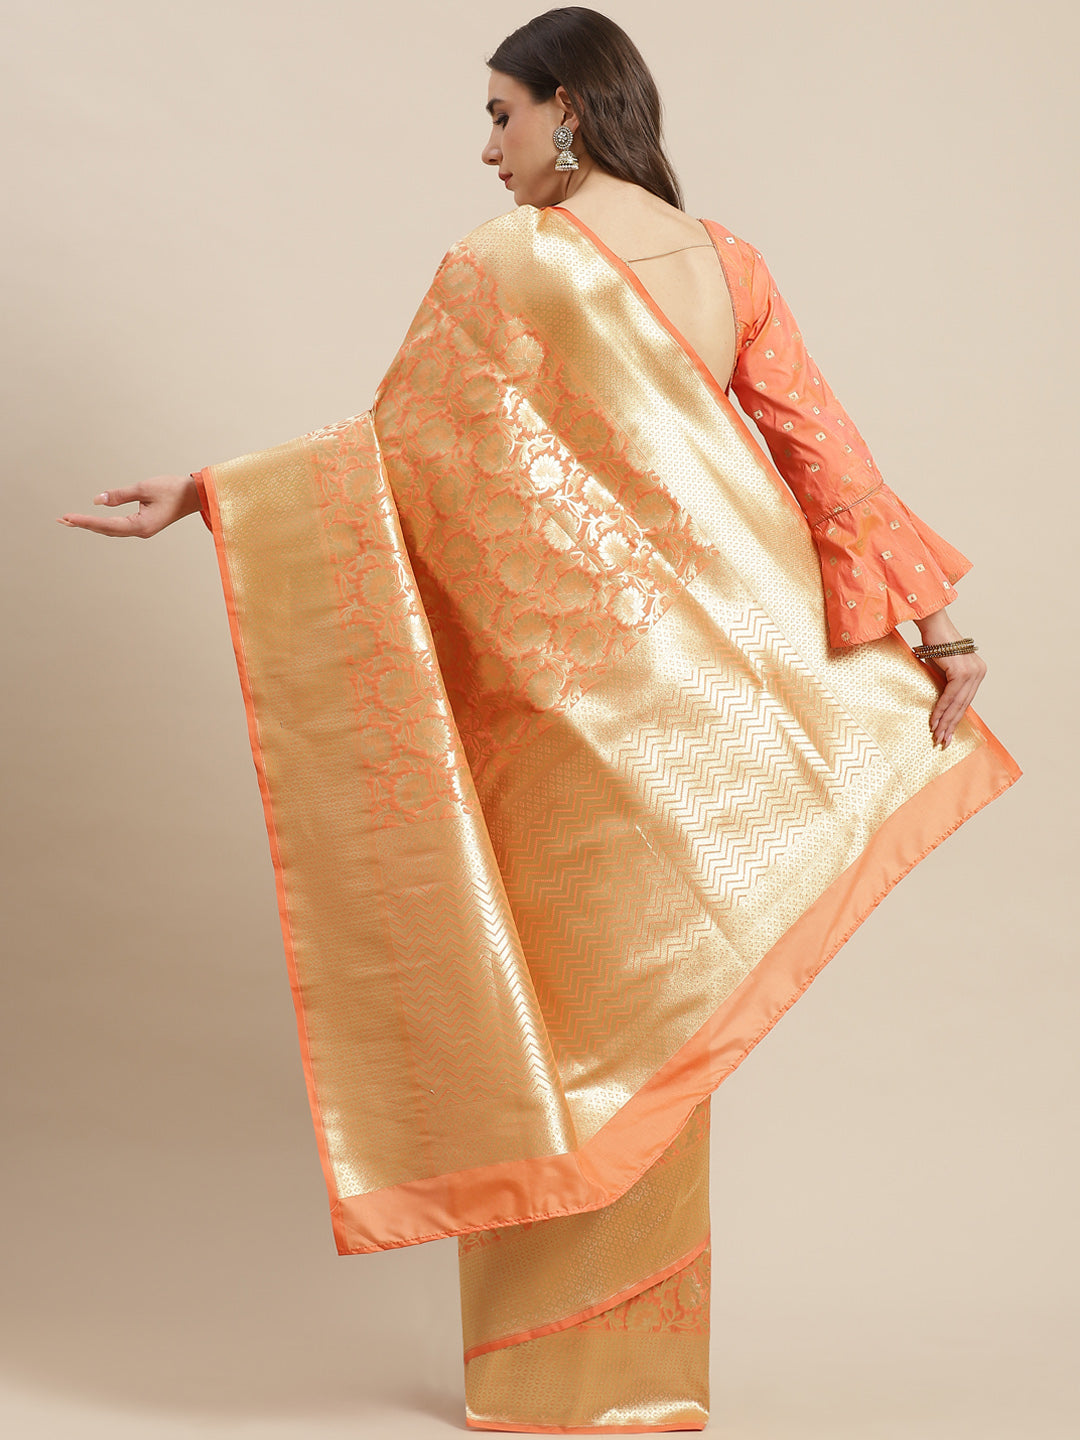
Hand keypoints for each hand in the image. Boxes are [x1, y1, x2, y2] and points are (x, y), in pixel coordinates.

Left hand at [57, 475, 200, 537]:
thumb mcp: (143, 488)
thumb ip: (119, 495)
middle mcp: (140, 531)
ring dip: (92, 525)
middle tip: (62, 520)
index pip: (106, 524)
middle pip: (106, 530)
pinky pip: (119, 527)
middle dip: (84, 524)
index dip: (86, 521)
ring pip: (111, 530)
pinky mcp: (144, 525)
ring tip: (71, 520)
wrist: (194, 495)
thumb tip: (97, 500)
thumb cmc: (173, 490)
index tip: (68, 517)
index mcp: (141, 525)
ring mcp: (142, 530)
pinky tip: (93, 521)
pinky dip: (103, 523)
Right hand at [927, 650, 986, 747]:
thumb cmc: (934, 644)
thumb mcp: (942, 668)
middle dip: (951, 725)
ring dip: (946, 721)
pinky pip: (950, 696)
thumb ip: (946, 684)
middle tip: (942, 740)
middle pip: (964, 704)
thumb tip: (941, 704)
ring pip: (958, 703)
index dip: (956, 718)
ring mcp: (972, 671)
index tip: (947, 732)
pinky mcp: (962, 671)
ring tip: (937, 735)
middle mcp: (979, 671)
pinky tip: (934, 720)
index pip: (965, 700)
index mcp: (977, 671)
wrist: (932, 624)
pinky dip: (941, 709)